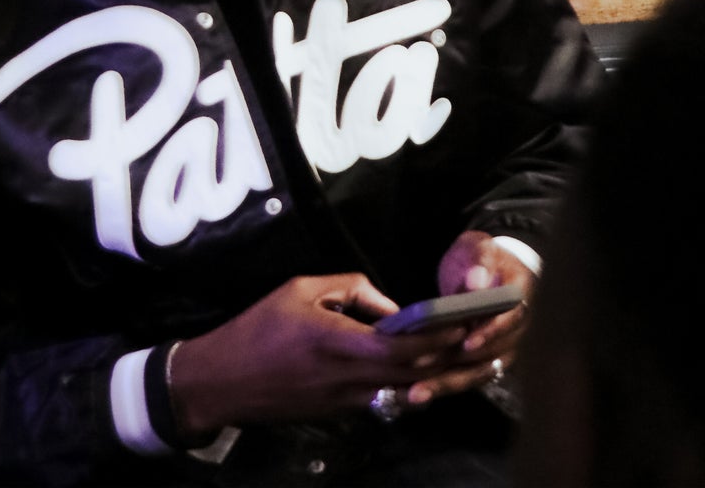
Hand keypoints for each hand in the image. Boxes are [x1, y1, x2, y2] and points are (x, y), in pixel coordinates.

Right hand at [168, 273, 468, 436]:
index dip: (439, 336)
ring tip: (469, 353)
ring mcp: (345, 402)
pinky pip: (385, 397)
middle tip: (482, 334)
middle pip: (413, 372)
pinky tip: (431, 370)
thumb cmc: (259, 328)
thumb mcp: (301, 290)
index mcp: (338, 344)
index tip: (467, 318)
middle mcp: (348, 380)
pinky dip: (412, 383)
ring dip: (437, 373)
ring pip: (403, 389)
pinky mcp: (339, 413)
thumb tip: (393, 307)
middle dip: (450, 354)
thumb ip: (352, 290)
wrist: (222, 382)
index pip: (404, 347)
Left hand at [396, 231, 534, 406]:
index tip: (467, 343)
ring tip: (414, 393)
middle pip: (491, 356)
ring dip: (445, 384)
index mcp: (520, 299)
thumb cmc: (481, 257)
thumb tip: (476, 283)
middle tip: (425, 370)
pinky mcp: (482, 361)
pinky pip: (465, 377)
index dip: (490, 333)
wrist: (483, 269)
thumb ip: (480, 262)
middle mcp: (516, 331)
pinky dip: (442, 385)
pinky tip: (415, 393)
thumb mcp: (480, 248)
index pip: (510, 320)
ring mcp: (500, 350)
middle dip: (458, 367)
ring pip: (475, 373)